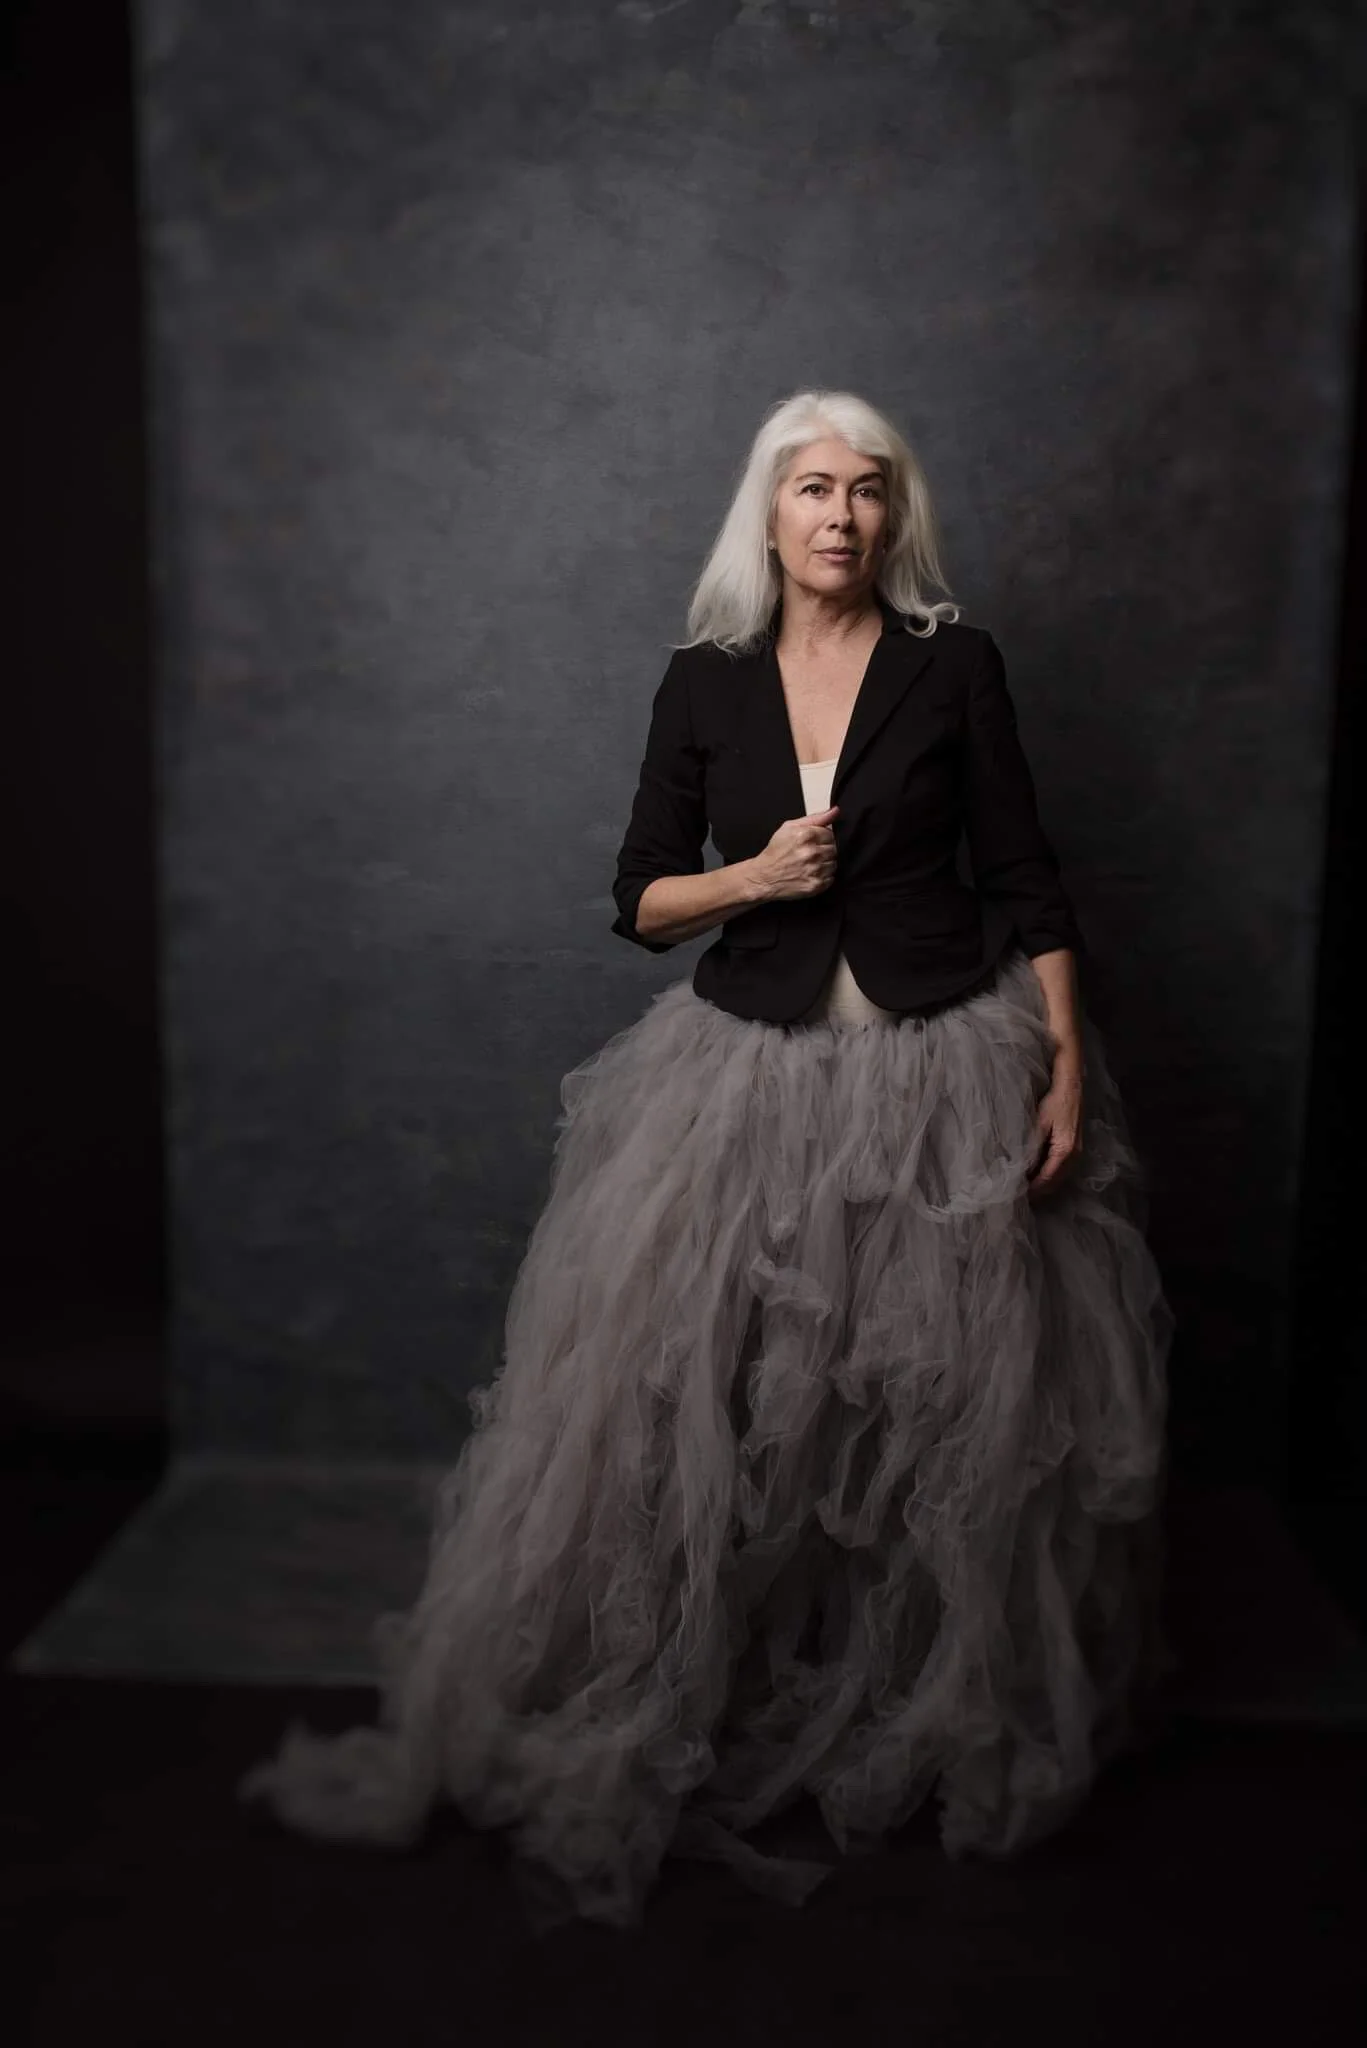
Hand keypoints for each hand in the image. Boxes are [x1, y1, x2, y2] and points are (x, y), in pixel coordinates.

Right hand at [752, 806, 840, 900]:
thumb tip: (835, 811)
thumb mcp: (790, 827)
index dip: (823, 838)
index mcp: (806, 835)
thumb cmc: (776, 851)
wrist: (763, 877)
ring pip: (834, 864)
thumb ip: (815, 818)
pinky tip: (810, 874)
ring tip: (810, 864)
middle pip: (834, 849)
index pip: (831, 834)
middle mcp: (812, 852)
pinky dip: (823, 877)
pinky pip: (831, 878)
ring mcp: (815, 870)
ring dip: (825, 864)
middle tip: (810, 854)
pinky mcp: (815, 885)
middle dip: (824, 851)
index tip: (813, 843)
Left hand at [1026, 1061, 1082, 1200]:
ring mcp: (1077, 1152)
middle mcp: (1074, 1155)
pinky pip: (1062, 1168)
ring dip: (1045, 1184)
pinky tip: (1038, 1174)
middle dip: (1039, 1191)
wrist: (1071, 1086)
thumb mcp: (1039, 1123)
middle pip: (1055, 1182)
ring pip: (1060, 1177)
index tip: (1018, 1196)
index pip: (1047, 1179)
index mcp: (1065, 1151)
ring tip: (1026, 1188)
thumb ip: (1031, 1146)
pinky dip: (1050, 1175)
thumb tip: (1021, 1167)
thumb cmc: (1054, 1102)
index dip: (1033, 1190)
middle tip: (1019, 1196)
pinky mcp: (1075, 1146)